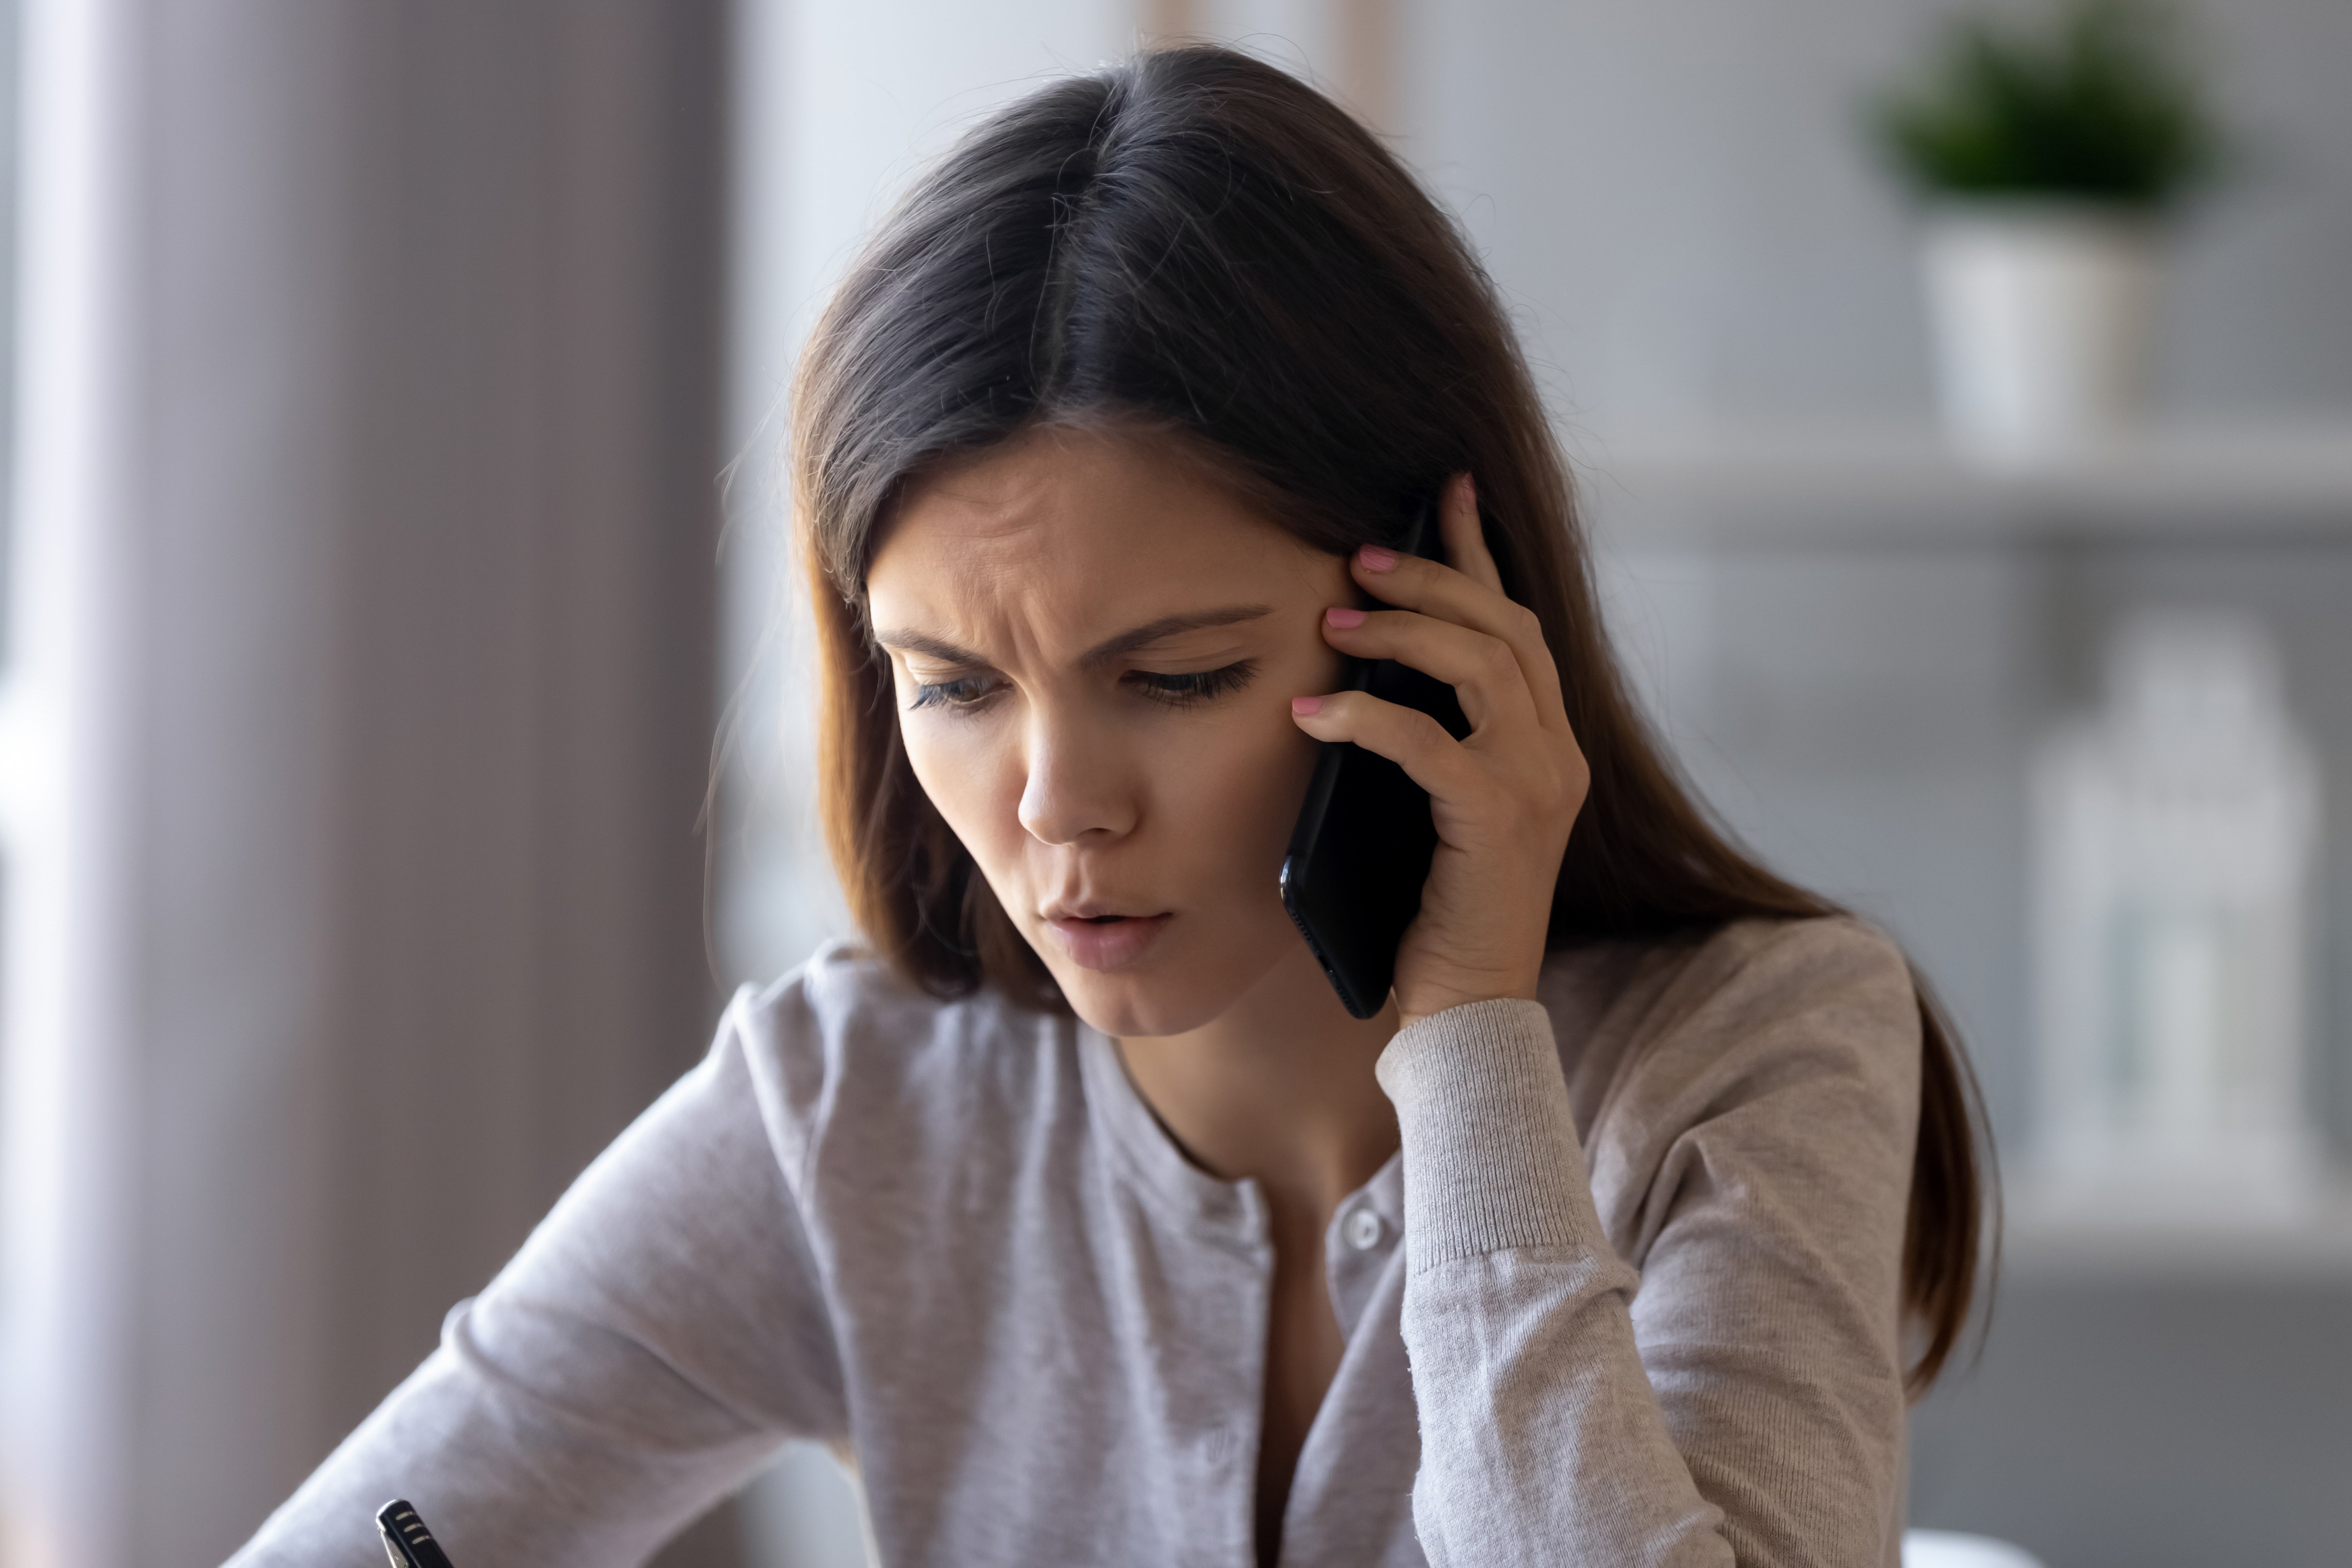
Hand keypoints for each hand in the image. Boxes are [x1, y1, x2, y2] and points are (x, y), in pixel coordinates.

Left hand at [1289, 474, 1588, 1026]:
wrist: (1468, 1008)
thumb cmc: (1435, 910)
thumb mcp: (1432, 807)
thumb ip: (1425, 740)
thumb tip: (1358, 668)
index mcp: (1547, 746)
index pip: (1518, 625)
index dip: (1481, 554)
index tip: (1445, 492)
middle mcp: (1556, 755)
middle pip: (1504, 629)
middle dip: (1433, 578)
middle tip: (1361, 555)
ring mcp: (1538, 785)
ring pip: (1481, 667)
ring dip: (1404, 632)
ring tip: (1334, 619)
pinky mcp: (1500, 822)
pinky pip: (1430, 744)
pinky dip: (1367, 721)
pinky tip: (1313, 716)